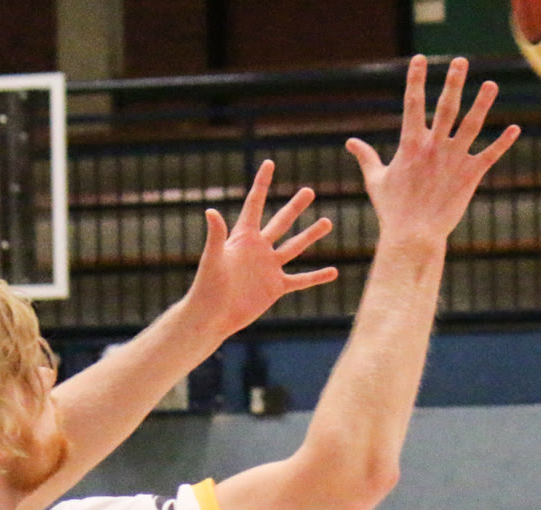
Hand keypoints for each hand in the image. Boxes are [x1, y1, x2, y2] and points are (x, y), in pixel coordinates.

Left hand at [186, 161, 338, 335]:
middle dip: (294, 206)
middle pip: (281, 222)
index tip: (269, 163)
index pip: (255, 204)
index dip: (262, 183)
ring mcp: (269, 268)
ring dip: (310, 235)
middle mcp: (258, 249)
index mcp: (243, 237)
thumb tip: (210, 210)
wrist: (213, 316)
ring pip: (294, 247)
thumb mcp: (213, 258)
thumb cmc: (207, 286)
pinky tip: (333, 271)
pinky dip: (316, 277)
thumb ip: (216, 234)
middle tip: (309, 191)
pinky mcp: (276, 287)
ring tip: (327, 222)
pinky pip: (300, 280)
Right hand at [345, 56, 521, 247]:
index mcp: (411, 144)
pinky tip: (515, 128)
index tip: (419, 59)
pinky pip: (490, 155)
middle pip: (446, 107)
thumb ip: (366, 157)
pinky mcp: (470, 176)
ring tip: (491, 83)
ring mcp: (454, 160)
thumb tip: (350, 142)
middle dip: (453, 82)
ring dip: (482, 104)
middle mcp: (434, 147)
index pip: (412, 103)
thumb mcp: (376, 180)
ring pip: (472, 125)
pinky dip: (503, 142)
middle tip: (460, 61)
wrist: (413, 236)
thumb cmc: (393, 210)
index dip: (415, 79)